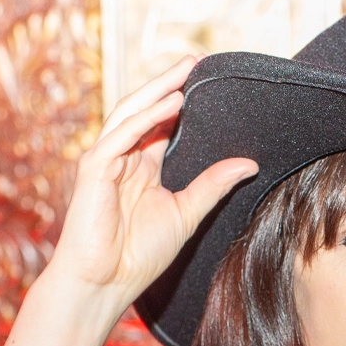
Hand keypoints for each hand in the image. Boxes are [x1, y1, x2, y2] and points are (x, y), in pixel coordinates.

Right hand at [44, 57, 258, 315]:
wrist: (104, 284)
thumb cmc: (137, 255)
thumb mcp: (186, 213)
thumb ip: (213, 185)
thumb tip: (250, 163)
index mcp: (141, 168)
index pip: (160, 124)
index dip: (180, 100)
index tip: (207, 81)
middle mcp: (121, 158)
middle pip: (144, 110)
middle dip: (168, 84)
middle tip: (196, 61)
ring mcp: (105, 161)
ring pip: (130, 114)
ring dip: (157, 90)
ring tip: (186, 70)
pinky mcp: (94, 169)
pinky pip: (121, 135)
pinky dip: (145, 118)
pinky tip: (170, 103)